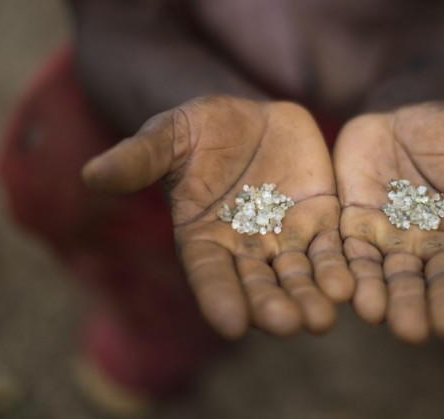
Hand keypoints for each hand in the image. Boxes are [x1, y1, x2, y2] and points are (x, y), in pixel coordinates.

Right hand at [82, 96, 353, 338]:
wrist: (245, 117)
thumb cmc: (196, 129)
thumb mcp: (167, 136)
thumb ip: (138, 158)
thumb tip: (91, 174)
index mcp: (203, 236)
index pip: (209, 273)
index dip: (219, 297)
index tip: (232, 324)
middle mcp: (245, 247)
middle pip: (259, 283)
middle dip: (273, 305)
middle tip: (290, 326)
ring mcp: (284, 236)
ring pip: (299, 273)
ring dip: (311, 296)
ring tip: (324, 318)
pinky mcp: (319, 218)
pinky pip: (332, 246)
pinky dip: (340, 266)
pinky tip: (353, 286)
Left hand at [333, 102, 443, 343]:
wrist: (400, 117)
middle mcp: (435, 246)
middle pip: (436, 281)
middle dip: (433, 304)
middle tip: (432, 330)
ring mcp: (393, 241)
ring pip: (392, 276)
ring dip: (389, 300)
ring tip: (387, 320)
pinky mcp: (355, 229)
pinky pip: (352, 254)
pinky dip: (350, 274)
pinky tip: (347, 294)